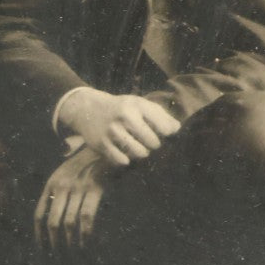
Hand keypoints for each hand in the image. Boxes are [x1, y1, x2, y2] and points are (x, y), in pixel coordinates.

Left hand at [35, 147, 117, 256]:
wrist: (107, 146)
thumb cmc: (87, 162)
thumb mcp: (65, 172)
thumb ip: (57, 191)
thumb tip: (52, 220)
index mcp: (52, 183)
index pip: (39, 214)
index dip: (39, 234)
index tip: (42, 249)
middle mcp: (62, 186)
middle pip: (52, 222)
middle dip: (54, 244)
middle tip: (58, 258)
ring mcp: (78, 187)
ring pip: (69, 223)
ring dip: (70, 243)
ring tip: (73, 256)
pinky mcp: (95, 189)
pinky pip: (87, 217)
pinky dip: (86, 233)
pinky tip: (87, 243)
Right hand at [57, 88, 181, 165]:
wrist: (87, 108)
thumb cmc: (121, 107)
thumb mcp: (139, 104)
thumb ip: (160, 115)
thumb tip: (177, 129)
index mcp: (138, 105)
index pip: (164, 127)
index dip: (168, 134)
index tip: (164, 134)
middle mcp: (125, 117)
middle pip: (153, 142)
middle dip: (154, 145)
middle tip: (149, 141)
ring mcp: (113, 131)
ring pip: (140, 153)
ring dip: (142, 153)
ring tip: (139, 147)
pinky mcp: (102, 144)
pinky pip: (123, 161)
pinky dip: (127, 159)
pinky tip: (125, 152)